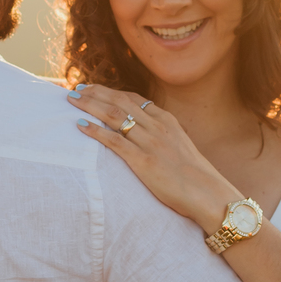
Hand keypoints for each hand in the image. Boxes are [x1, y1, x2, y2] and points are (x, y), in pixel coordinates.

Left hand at [70, 85, 231, 232]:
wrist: (208, 194)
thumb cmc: (194, 176)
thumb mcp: (180, 146)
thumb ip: (163, 136)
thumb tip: (145, 133)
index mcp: (166, 121)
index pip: (133, 98)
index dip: (110, 91)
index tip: (93, 87)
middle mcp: (157, 127)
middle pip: (120, 102)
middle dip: (95, 93)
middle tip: (76, 89)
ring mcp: (150, 143)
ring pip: (114, 116)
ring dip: (90, 105)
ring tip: (72, 100)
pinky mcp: (143, 161)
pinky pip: (114, 142)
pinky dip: (95, 131)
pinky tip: (80, 126)